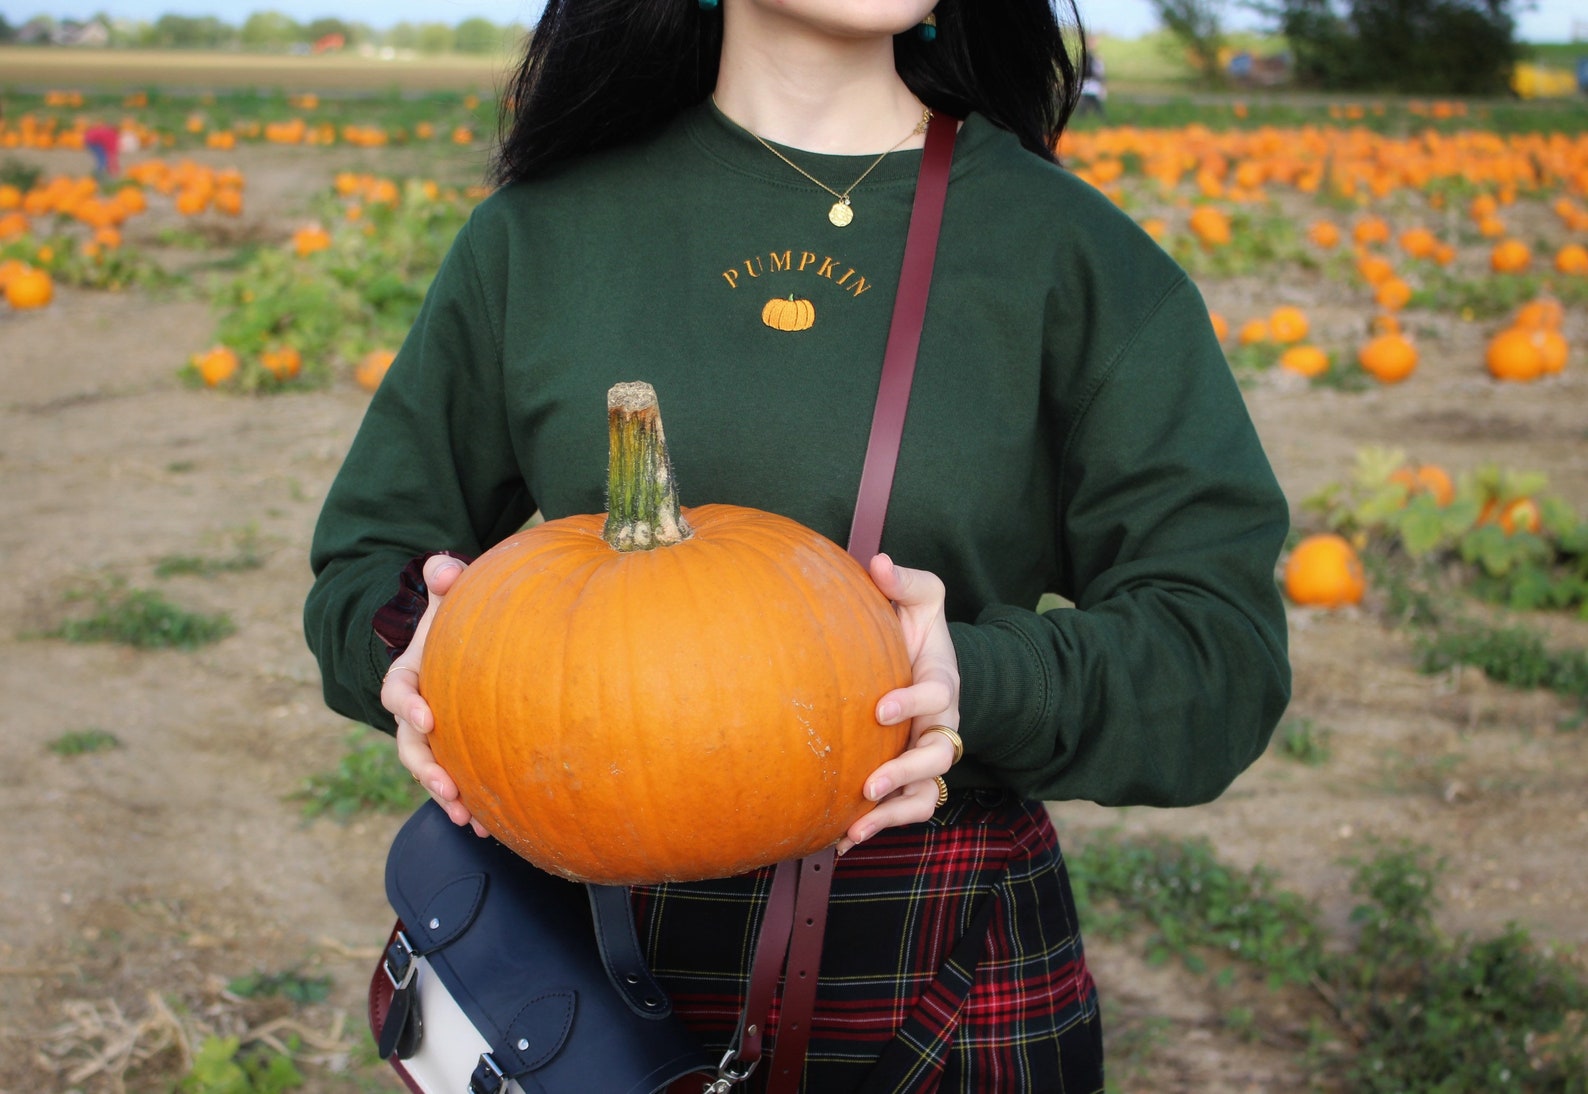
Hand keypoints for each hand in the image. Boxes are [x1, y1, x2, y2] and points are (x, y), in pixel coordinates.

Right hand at [381, 554, 487, 836]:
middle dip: (424, 767)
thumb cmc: (456, 616)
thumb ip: (446, 578)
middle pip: (409, 744)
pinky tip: (489, 826)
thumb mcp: (449, 594)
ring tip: (465, 816)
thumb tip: (444, 566)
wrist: (466, 639)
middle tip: (444, 785)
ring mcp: (432, 735)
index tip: (427, 717)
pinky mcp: (455, 750)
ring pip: (430, 769)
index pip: (398, 691)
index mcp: (409, 674)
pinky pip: (458, 780)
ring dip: (444, 794)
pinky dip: (470, 802)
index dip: (408, 705)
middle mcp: (415, 710)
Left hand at [837, 553, 961, 854]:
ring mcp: (926, 758)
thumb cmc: (915, 631)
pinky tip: (839, 840)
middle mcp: (940, 727)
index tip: (881, 708)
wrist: (920, 667)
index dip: (912, 703)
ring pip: (924, 797)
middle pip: (936, 759)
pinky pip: (901, 812)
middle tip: (870, 785)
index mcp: (942, 684)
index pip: (936, 696)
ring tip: (856, 826)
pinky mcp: (908, 781)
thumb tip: (878, 561)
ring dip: (892, 815)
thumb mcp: (920, 600)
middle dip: (904, 774)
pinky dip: (875, 828)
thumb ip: (905, 581)